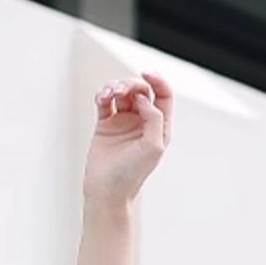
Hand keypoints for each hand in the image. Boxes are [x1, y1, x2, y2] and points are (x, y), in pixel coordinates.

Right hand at [82, 70, 172, 207]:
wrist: (107, 191)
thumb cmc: (132, 174)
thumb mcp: (153, 146)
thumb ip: (154, 118)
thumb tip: (143, 97)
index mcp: (159, 127)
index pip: (163, 95)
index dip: (157, 80)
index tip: (146, 73)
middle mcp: (142, 122)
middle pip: (140, 90)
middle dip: (130, 84)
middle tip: (120, 90)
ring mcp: (123, 122)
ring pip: (122, 93)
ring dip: (115, 87)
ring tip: (108, 94)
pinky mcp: (105, 124)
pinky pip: (105, 102)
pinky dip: (103, 95)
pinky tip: (101, 98)